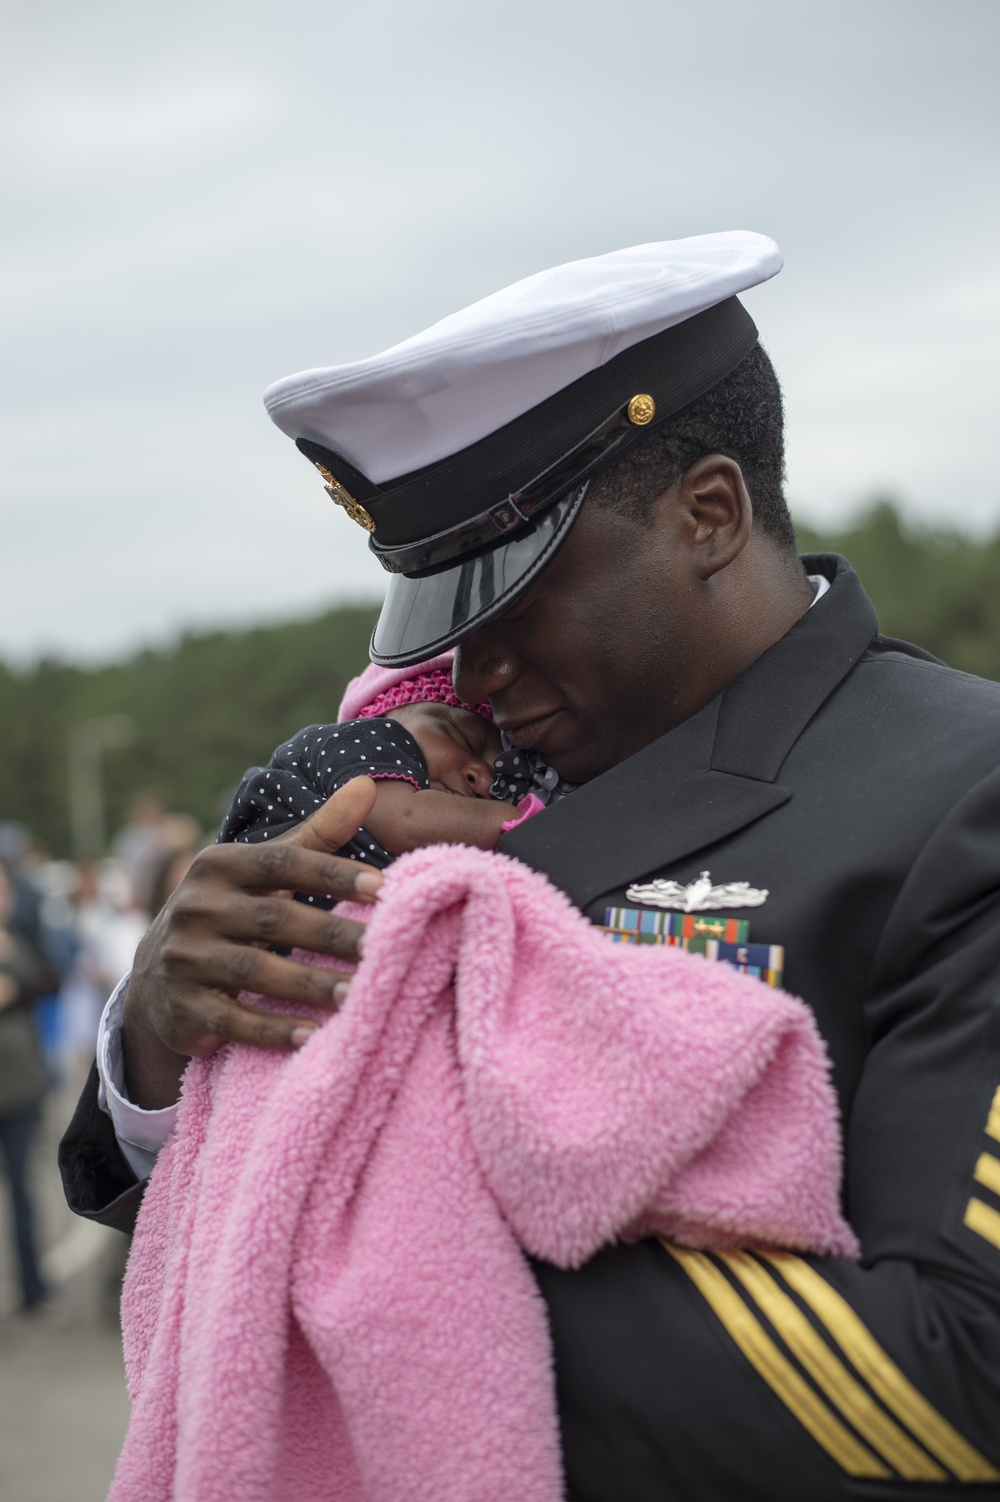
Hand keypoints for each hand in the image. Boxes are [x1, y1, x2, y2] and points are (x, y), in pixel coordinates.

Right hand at [122, 778, 382, 1108]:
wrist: (156, 977)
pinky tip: (314, 1037)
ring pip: (256, 971)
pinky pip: (234, 1020)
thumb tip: (366, 784)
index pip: (281, 861)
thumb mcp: (264, 871)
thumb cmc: (232, 911)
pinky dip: (275, 1031)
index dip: (333, 872)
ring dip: (310, 985)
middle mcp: (196, 907)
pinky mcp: (183, 1008)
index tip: (384, 887)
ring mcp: (185, 959)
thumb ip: (317, 833)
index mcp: (219, 865)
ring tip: (359, 996)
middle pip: (275, 919)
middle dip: (332, 935)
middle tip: (382, 950)